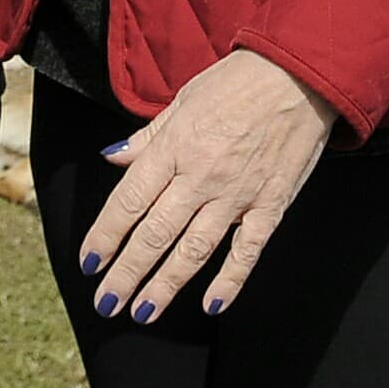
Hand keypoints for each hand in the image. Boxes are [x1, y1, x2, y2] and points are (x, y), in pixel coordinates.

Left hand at [76, 48, 332, 325]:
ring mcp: (237, 194)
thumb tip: (113, 158)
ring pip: (194, 250)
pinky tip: (211, 305)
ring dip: (165, 285)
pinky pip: (247, 251)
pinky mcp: (271, 205)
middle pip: (155, 234)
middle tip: (107, 302)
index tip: (89, 262)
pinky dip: (230, 281)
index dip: (105, 235)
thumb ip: (148, 137)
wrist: (300, 75)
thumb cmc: (238, 82)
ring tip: (143, 312)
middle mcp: (201, 176)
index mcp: (175, 147)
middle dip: (127, 272)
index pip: (130, 200)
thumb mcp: (183, 100)